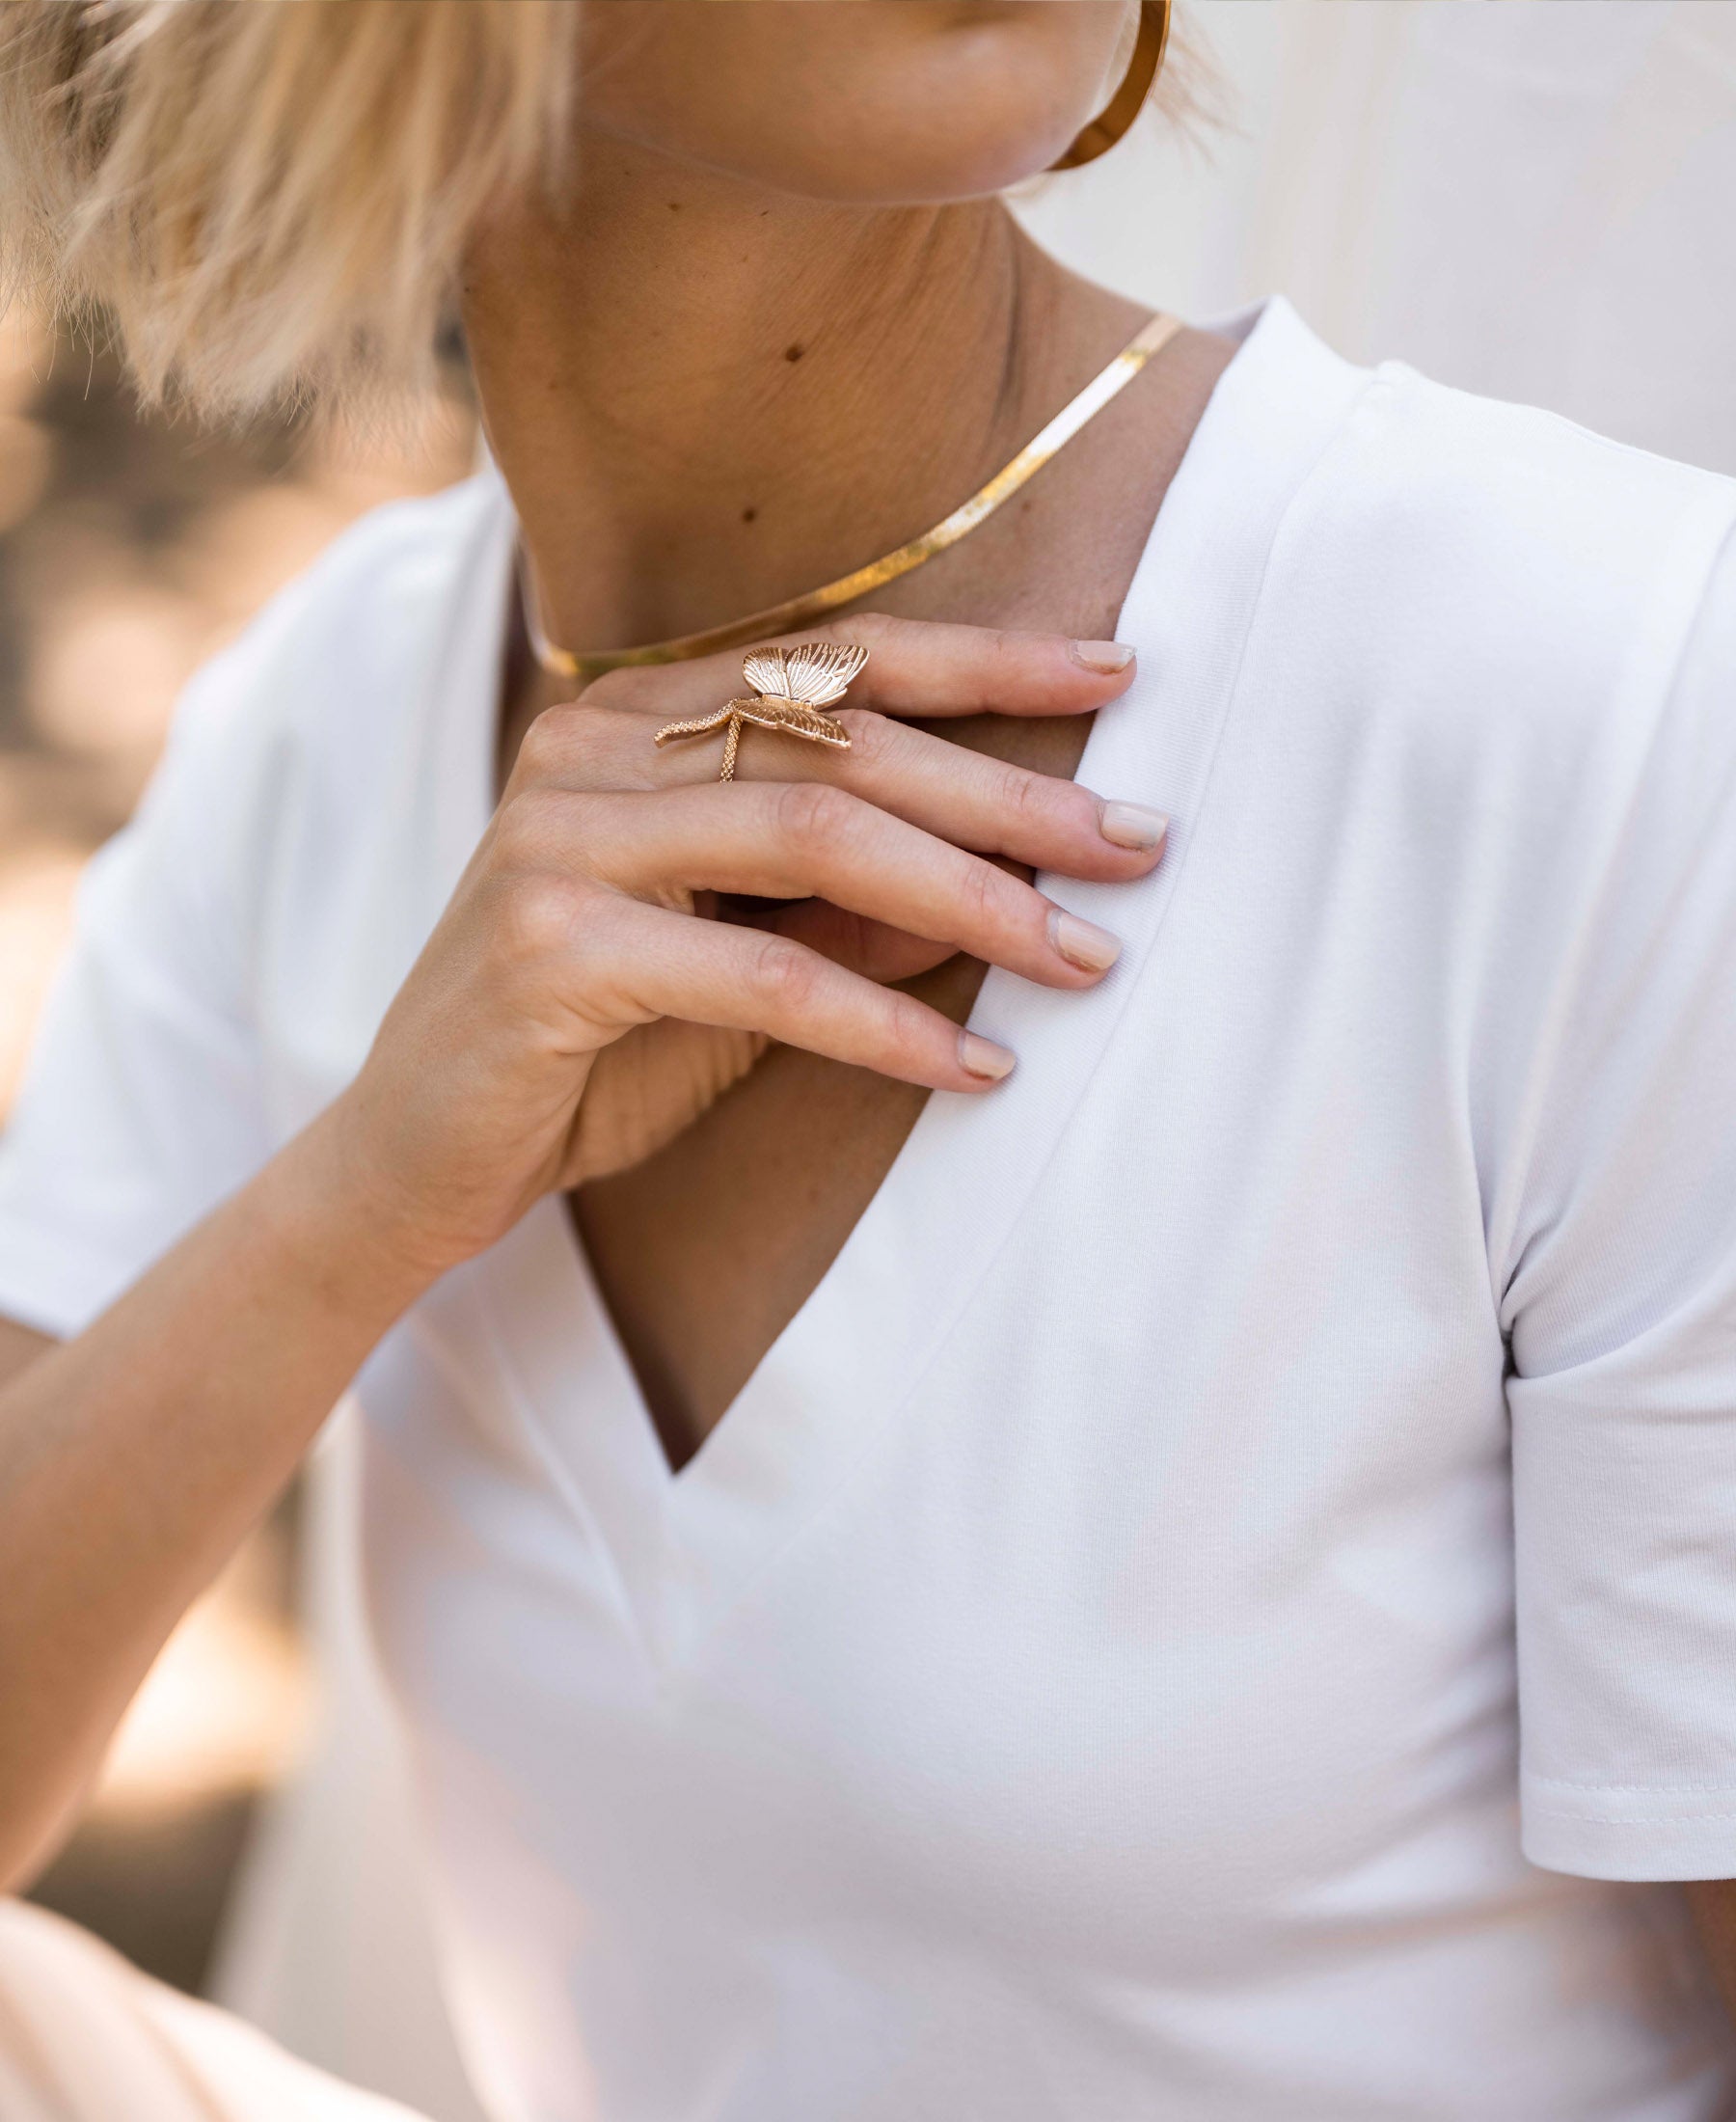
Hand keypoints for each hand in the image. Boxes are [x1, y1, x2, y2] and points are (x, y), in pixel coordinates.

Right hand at [311, 613, 1166, 1278]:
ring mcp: (562, 835)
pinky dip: (881, 1020)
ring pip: (813, 833)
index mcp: (638, 719)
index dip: (985, 661)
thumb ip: (859, 904)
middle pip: (845, 741)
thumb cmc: (591, 1048)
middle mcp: (595, 747)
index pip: (838, 663)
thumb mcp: (749, 961)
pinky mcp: (549, 942)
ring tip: (1084, 959)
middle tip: (1139, 846)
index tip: (1117, 669)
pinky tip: (973, 1068)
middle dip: (1011, 794)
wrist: (413, 1158)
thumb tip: (1017, 875)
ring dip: (971, 899)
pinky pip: (761, 972)